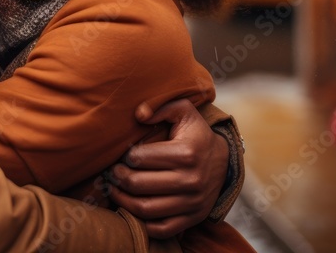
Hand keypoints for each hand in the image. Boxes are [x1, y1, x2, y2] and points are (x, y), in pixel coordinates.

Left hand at [106, 98, 228, 238]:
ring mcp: (191, 202)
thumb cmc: (196, 135)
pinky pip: (161, 229)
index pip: (139, 158)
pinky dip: (141, 222)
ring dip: (122, 200)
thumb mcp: (184, 112)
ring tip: (114, 189)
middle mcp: (190, 180)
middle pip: (138, 184)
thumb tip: (139, 114)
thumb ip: (161, 106)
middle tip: (112, 173)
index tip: (120, 155)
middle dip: (117, 178)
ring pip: (145, 208)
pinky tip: (132, 208)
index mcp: (185, 153)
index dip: (124, 156)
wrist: (223, 163)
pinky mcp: (192, 218)